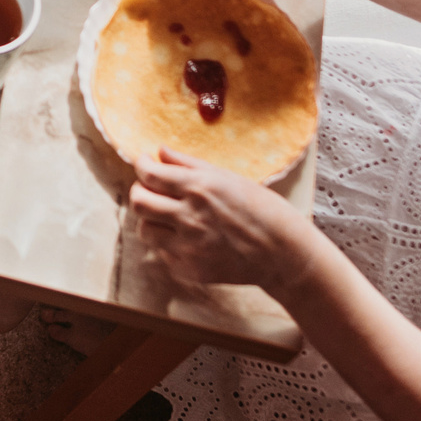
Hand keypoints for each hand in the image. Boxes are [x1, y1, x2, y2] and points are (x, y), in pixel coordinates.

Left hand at [128, 148, 323, 290]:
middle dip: (140, 192)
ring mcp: (188, 246)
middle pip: (138, 202)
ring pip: (145, 230)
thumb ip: (189, 164)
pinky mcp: (190, 269)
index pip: (149, 174)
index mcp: (199, 187)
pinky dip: (170, 245)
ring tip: (170, 218)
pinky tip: (190, 239)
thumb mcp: (227, 177)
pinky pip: (163, 254)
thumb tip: (160, 151)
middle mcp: (188, 216)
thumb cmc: (262, 209)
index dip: (141, 167)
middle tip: (150, 190)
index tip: (145, 165)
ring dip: (152, 221)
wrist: (282, 253)